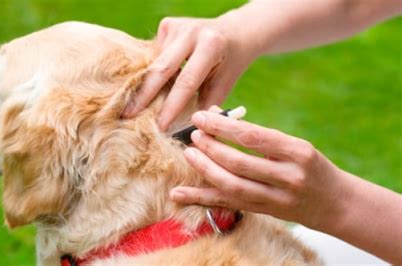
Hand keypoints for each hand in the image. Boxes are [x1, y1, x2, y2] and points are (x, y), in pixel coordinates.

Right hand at [122, 16, 259, 129]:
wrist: (234, 32)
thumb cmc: (229, 65)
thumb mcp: (224, 85)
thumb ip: (204, 105)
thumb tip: (183, 131)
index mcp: (211, 46)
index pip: (186, 82)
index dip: (171, 106)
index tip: (160, 126)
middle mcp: (191, 32)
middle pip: (161, 68)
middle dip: (144, 95)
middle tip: (128, 115)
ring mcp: (177, 26)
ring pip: (155, 62)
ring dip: (148, 84)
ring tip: (136, 105)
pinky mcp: (167, 25)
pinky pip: (155, 55)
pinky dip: (154, 71)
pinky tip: (155, 81)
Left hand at [170, 109, 349, 229]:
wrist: (334, 203)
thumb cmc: (309, 166)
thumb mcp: (293, 145)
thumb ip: (258, 136)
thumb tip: (217, 117)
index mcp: (297, 152)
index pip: (253, 137)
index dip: (223, 127)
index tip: (201, 117)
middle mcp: (289, 177)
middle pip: (240, 163)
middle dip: (211, 148)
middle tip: (194, 135)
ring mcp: (277, 199)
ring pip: (233, 186)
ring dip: (205, 170)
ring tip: (189, 154)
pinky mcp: (265, 212)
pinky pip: (229, 204)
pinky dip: (201, 198)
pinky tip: (178, 193)